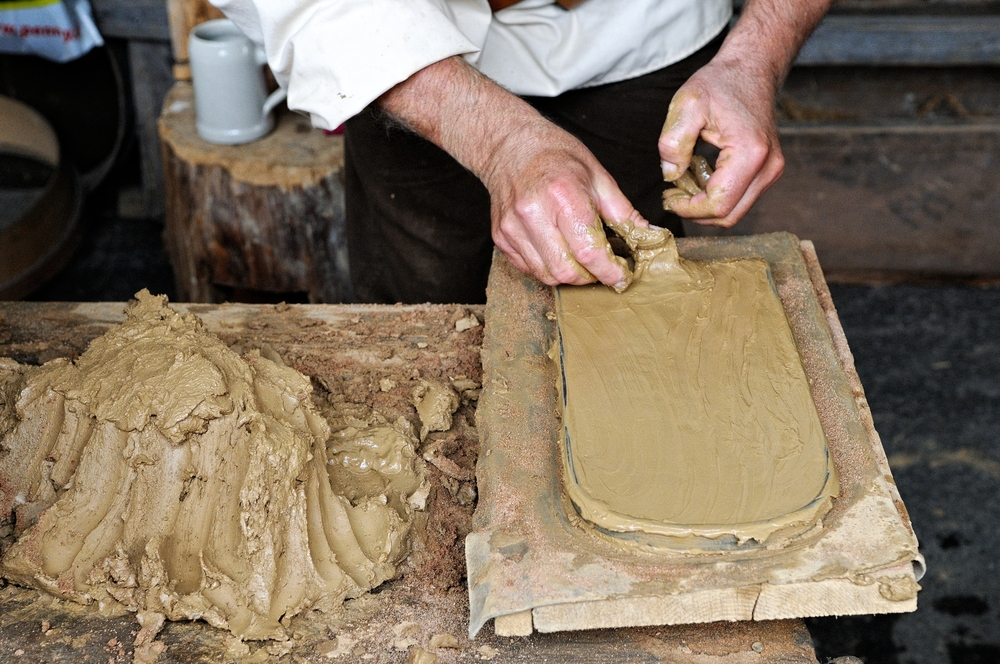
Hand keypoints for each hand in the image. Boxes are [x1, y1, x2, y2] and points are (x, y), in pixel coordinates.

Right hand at [480, 115, 644, 288]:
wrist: (510, 144)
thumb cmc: (555, 155)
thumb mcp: (597, 176)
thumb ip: (622, 212)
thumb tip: (646, 237)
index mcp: (563, 195)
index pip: (588, 251)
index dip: (609, 271)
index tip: (621, 276)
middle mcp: (533, 213)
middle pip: (566, 271)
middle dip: (589, 277)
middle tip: (600, 266)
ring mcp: (512, 227)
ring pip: (546, 275)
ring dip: (568, 275)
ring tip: (578, 257)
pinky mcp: (501, 237)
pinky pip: (529, 268)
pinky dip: (547, 267)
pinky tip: (556, 249)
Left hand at [658, 58, 784, 227]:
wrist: (750, 70)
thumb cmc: (720, 83)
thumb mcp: (686, 104)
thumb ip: (673, 142)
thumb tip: (670, 176)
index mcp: (750, 153)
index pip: (718, 204)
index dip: (688, 209)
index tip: (668, 196)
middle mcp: (768, 167)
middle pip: (729, 215)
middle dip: (695, 212)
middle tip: (672, 193)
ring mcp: (771, 171)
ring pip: (735, 211)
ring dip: (705, 205)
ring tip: (684, 181)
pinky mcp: (768, 172)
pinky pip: (739, 198)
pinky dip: (716, 196)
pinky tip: (699, 175)